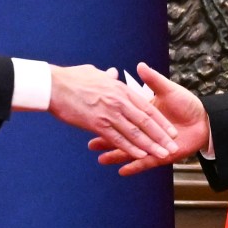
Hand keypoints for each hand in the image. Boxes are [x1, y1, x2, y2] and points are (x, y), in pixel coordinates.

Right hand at [49, 64, 178, 162]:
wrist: (53, 85)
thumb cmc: (71, 78)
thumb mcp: (94, 72)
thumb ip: (107, 76)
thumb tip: (113, 73)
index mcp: (120, 90)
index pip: (147, 107)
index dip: (160, 120)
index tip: (171, 130)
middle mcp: (119, 101)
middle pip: (146, 121)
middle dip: (161, 136)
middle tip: (174, 146)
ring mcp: (109, 113)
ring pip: (136, 132)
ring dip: (151, 145)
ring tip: (164, 154)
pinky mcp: (97, 124)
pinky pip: (118, 138)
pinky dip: (131, 148)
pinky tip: (141, 156)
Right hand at [90, 63, 209, 174]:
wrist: (205, 121)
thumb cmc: (187, 103)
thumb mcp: (168, 88)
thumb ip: (153, 79)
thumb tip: (140, 66)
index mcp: (143, 113)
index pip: (122, 117)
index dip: (109, 119)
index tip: (94, 120)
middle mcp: (145, 129)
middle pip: (122, 135)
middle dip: (107, 141)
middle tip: (91, 145)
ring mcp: (151, 143)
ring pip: (132, 149)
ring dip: (117, 156)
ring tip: (101, 160)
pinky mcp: (159, 154)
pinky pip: (146, 162)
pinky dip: (135, 166)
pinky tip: (122, 171)